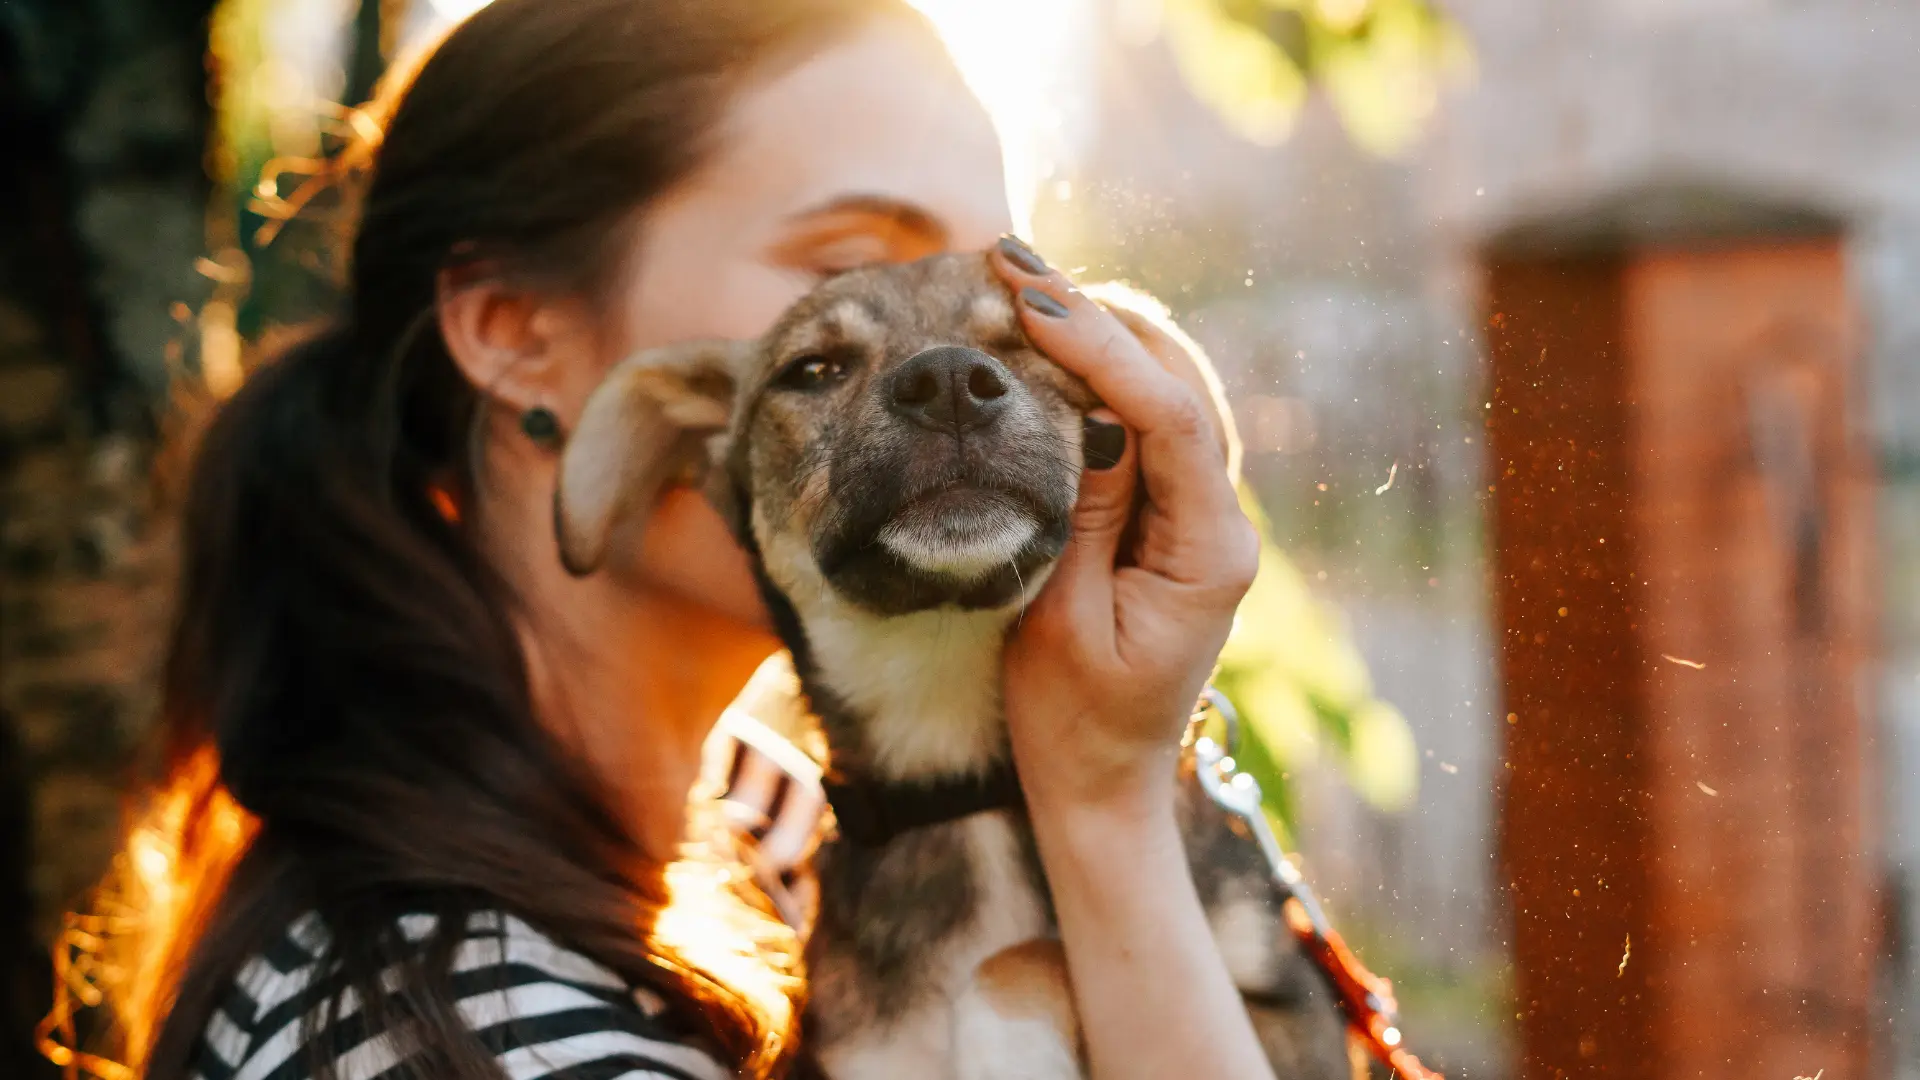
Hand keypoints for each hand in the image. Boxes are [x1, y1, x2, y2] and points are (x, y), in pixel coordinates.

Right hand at [990, 236, 1259, 818]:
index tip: (1032, 302)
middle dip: (1099, 316)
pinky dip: (1102, 373)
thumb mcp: (1058, 622)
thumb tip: (1087, 408)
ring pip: (1168, 391)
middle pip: (1180, 384)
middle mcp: (1222, 524)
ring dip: (1100, 333)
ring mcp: (1202, 516)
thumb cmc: (1071, 721)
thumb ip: (1079, 514)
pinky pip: (1148, 424)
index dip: (1103, 351)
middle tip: (1012, 261)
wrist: (1100, 785)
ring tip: (1023, 281)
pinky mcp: (1173, 517)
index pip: (1172, 420)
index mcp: (1211, 555)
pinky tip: (1050, 340)